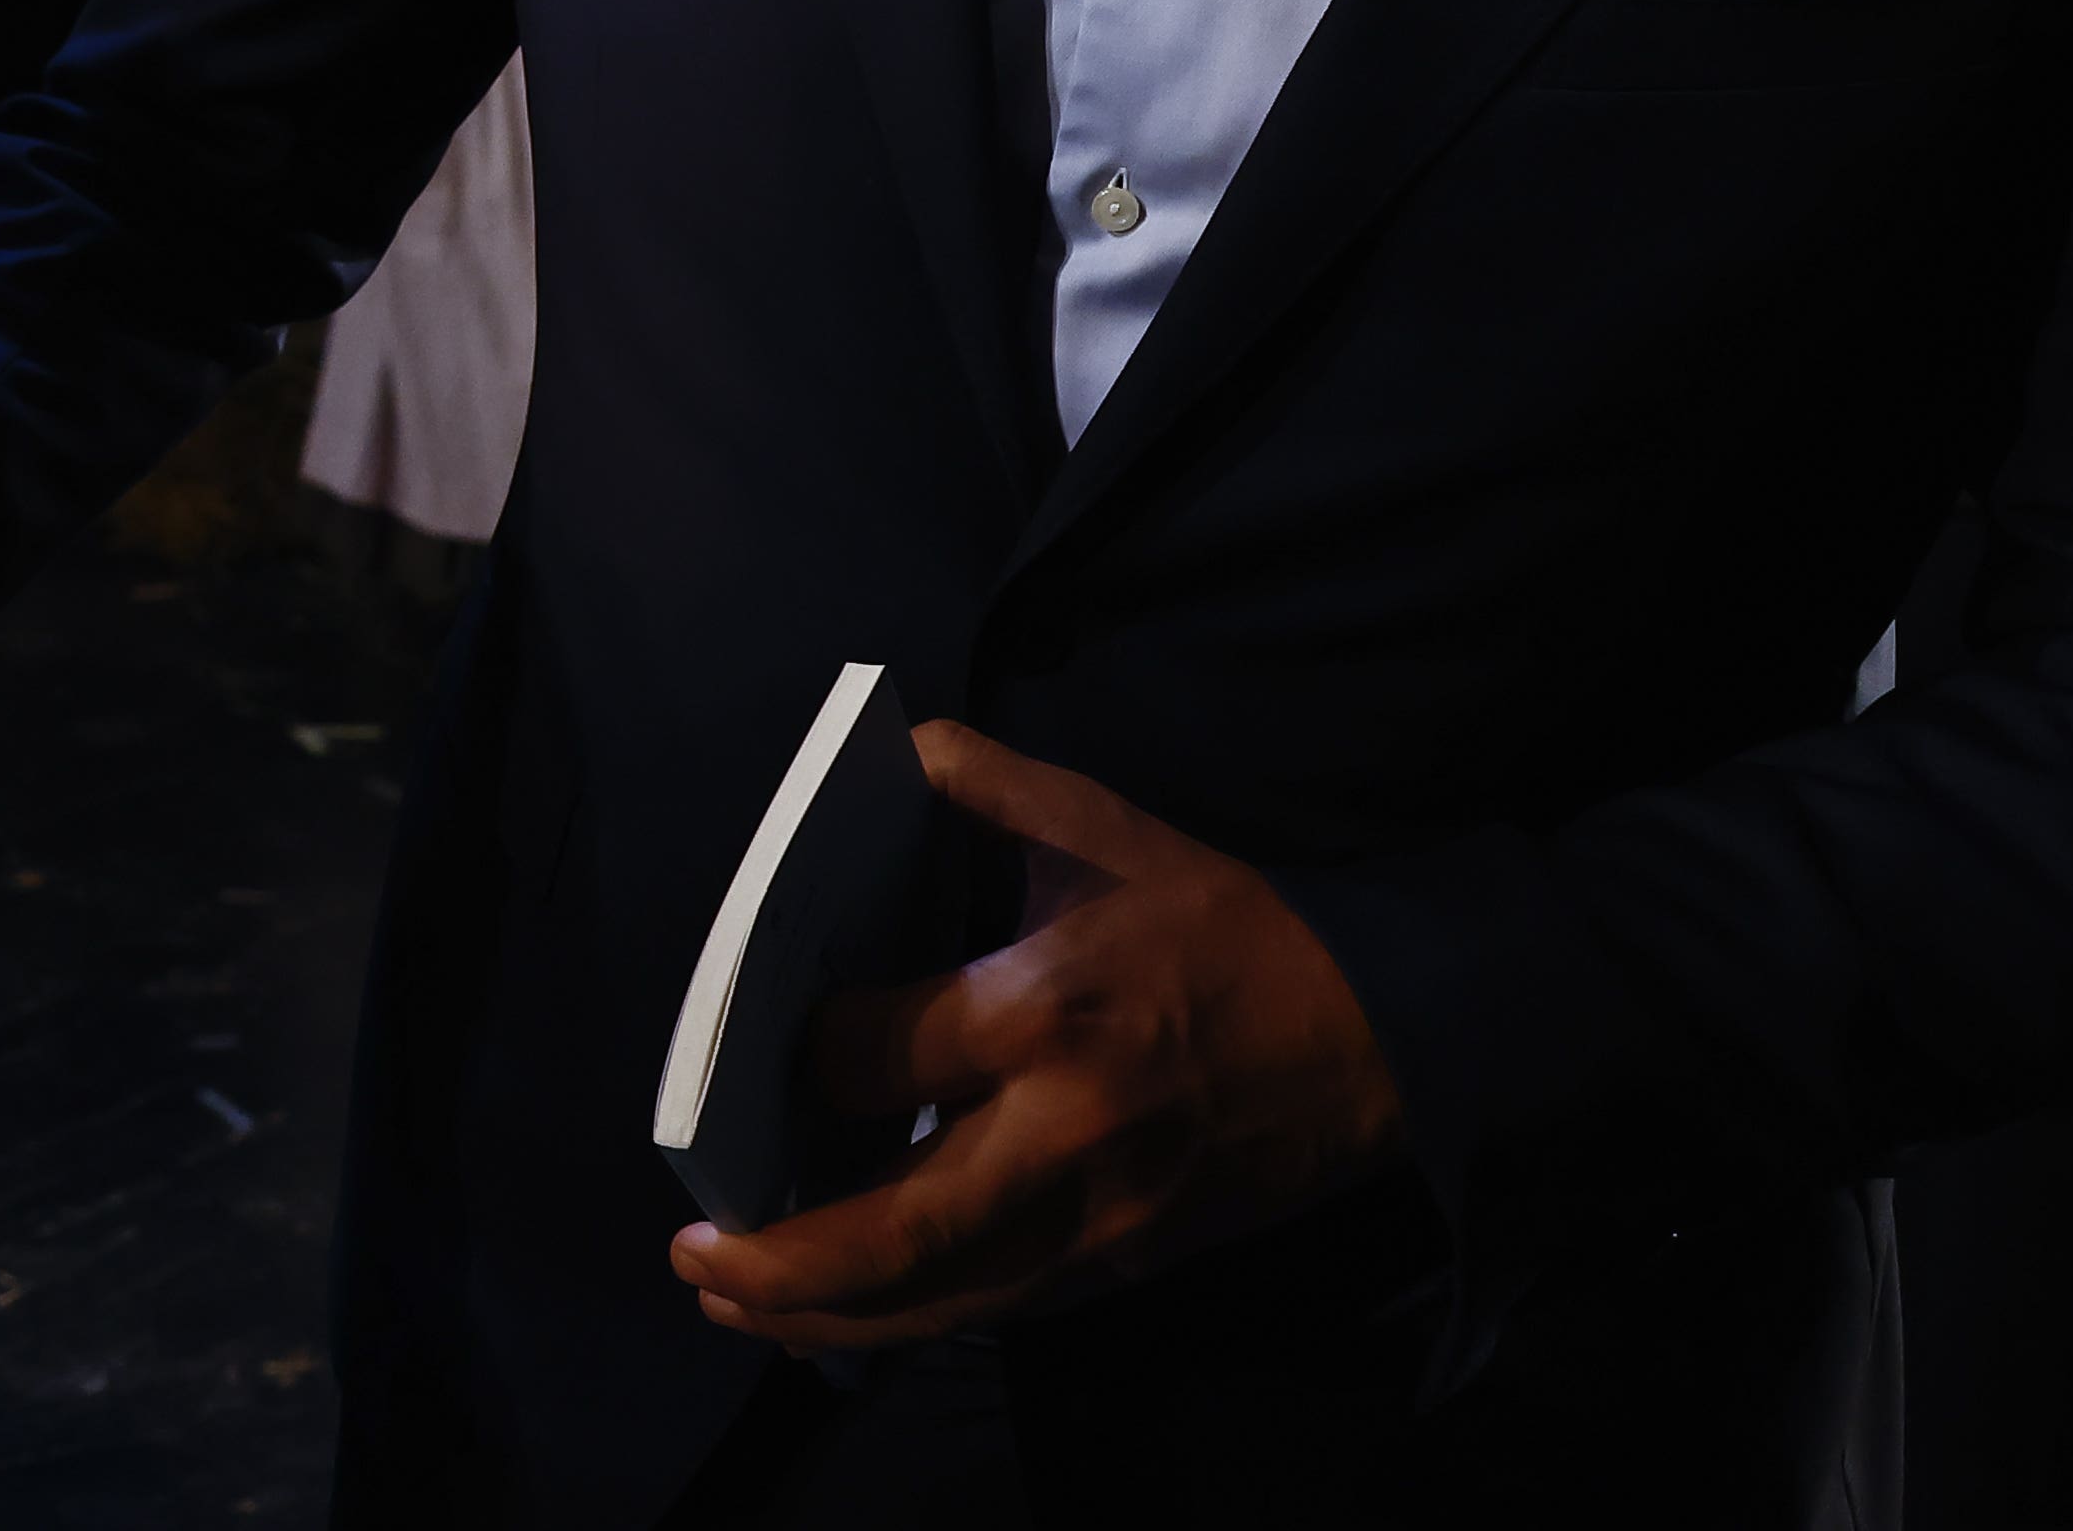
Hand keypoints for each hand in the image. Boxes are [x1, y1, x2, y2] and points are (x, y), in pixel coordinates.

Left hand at [670, 719, 1403, 1350]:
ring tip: (734, 1302)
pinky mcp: (1122, 1264)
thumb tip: (882, 751)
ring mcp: (1096, 1218)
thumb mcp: (1110, 829)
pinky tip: (839, 1317)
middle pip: (900, 1227)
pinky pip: (996, 1309)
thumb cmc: (1227, 930)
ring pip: (941, 1298)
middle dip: (784, 1260)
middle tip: (694, 1255)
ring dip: (825, 1315)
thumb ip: (986, 784)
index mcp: (1048, 1011)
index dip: (816, 1054)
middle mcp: (1062, 1133)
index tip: (787, 1042)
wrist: (1377, 1041)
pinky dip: (908, 1321)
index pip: (883, 1056)